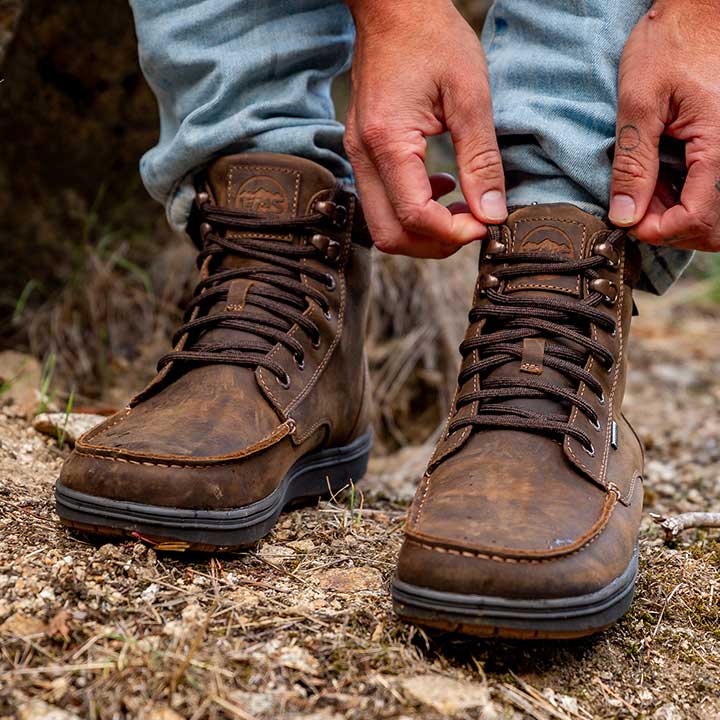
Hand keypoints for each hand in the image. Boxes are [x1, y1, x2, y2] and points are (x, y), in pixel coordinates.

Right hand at [343, 0, 505, 256]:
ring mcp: (358, 157)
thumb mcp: (470, 96)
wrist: (394, 10)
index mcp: (388, 142)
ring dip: (423, 232)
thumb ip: (481, 160)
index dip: (452, 233)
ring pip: (383, 226)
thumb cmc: (432, 39)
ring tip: (461, 210)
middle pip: (389, 235)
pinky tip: (443, 189)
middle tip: (472, 227)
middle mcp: (363, 156)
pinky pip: (382, 204)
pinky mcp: (363, 155)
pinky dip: (412, 212)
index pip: (414, 215)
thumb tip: (492, 213)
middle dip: (434, 244)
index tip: (485, 225)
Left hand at [609, 0, 719, 250]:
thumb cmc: (671, 42)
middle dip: (668, 227)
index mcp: (719, 144)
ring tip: (643, 190)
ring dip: (675, 213)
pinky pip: (712, 189)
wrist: (699, 9)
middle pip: (711, 223)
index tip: (629, 222)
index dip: (660, 231)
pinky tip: (660, 181)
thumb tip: (625, 216)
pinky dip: (685, 195)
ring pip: (713, 211)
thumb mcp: (638, 102)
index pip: (698, 218)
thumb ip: (633, 164)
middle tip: (633, 207)